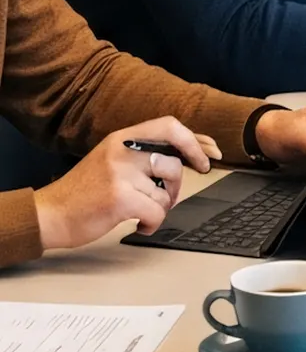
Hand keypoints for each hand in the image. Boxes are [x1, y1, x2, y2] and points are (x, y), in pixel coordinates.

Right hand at [34, 117, 214, 250]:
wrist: (50, 214)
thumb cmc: (85, 191)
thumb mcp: (112, 160)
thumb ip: (144, 154)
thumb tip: (190, 154)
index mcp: (122, 137)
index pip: (170, 126)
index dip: (195, 141)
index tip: (209, 157)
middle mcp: (121, 150)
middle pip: (173, 164)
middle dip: (177, 186)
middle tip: (165, 197)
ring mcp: (119, 174)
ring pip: (166, 192)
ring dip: (161, 208)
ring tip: (142, 212)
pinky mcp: (119, 199)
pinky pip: (157, 212)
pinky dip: (153, 224)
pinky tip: (139, 225)